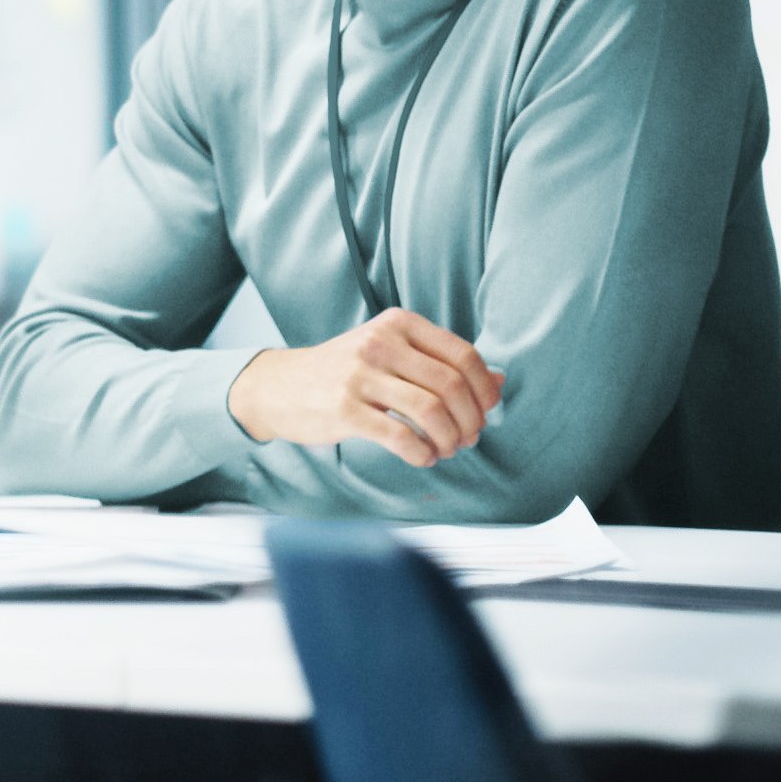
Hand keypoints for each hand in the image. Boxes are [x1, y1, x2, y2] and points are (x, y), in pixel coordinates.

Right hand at [225, 309, 505, 467]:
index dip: (484, 390)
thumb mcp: (392, 353)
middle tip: (468, 438)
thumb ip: (441, 363)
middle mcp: (380, 343)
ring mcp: (359, 375)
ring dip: (449, 439)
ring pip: (430, 410)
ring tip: (445, 449)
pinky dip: (421, 453)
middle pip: (451, 385)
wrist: (280, 386)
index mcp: (398, 323)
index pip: (463, 356)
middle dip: (470, 419)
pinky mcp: (344, 408)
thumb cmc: (345, 372)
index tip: (486, 412)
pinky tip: (422, 458)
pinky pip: (400, 436)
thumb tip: (499, 382)